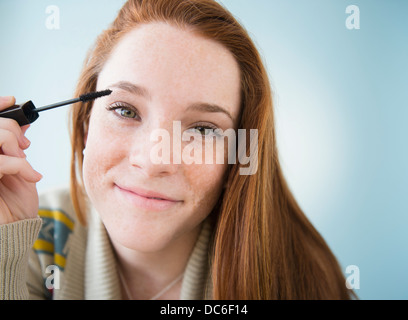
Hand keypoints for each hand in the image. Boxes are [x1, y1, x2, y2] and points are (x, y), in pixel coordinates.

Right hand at [0, 96, 41, 224]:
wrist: (13, 229)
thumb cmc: (13, 202)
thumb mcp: (18, 168)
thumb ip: (14, 146)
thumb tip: (22, 124)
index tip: (13, 100)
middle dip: (10, 128)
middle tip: (24, 146)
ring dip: (14, 144)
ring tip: (24, 160)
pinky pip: (0, 161)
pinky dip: (20, 165)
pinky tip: (31, 176)